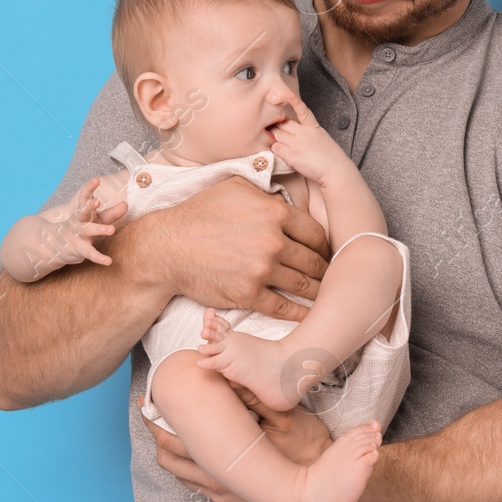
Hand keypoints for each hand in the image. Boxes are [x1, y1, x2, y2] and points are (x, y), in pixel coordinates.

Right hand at [41, 177, 125, 267]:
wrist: (58, 247)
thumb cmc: (82, 228)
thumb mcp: (96, 219)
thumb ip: (111, 213)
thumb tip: (126, 204)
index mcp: (82, 211)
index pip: (84, 197)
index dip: (89, 188)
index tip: (96, 179)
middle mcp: (78, 221)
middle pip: (82, 212)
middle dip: (88, 206)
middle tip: (96, 201)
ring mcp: (77, 235)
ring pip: (87, 231)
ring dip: (99, 229)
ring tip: (112, 230)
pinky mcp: (79, 249)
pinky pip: (90, 253)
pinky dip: (99, 258)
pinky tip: (109, 261)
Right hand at [136, 174, 330, 320]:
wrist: (168, 247)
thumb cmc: (200, 214)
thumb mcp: (235, 187)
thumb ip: (266, 192)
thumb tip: (286, 195)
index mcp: (274, 212)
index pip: (316, 232)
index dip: (325, 245)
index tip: (326, 253)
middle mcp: (273, 241)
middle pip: (314, 260)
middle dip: (325, 270)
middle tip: (332, 276)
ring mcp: (261, 269)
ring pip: (303, 285)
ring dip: (317, 292)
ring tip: (325, 295)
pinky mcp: (248, 294)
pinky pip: (282, 307)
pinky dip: (298, 312)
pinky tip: (308, 314)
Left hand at [144, 386, 335, 501]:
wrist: (326, 488)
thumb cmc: (308, 449)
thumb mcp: (285, 417)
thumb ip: (253, 399)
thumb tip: (225, 376)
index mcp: (223, 462)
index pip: (174, 444)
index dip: (156, 423)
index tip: (146, 406)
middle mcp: (219, 485)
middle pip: (172, 462)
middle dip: (157, 436)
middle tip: (149, 416)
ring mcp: (226, 499)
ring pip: (185, 479)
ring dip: (174, 456)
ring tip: (167, 436)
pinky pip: (204, 492)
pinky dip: (193, 473)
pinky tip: (197, 458)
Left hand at [267, 90, 350, 187]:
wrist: (334, 170)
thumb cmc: (330, 157)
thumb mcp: (322, 138)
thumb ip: (308, 133)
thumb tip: (294, 134)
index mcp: (313, 127)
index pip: (303, 111)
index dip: (295, 101)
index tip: (288, 94)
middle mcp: (304, 133)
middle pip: (283, 124)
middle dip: (277, 126)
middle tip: (272, 129)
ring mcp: (296, 143)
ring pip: (277, 135)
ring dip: (275, 138)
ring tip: (277, 143)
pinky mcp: (291, 155)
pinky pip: (276, 148)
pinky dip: (276, 149)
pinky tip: (280, 153)